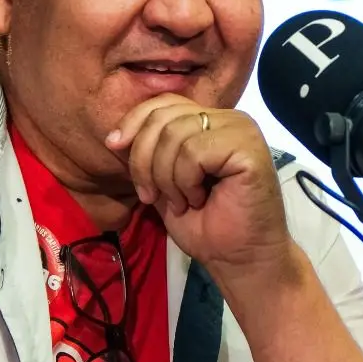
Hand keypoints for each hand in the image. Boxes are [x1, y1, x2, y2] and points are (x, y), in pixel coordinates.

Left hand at [105, 94, 291, 274]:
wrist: (238, 259)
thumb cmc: (205, 225)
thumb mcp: (164, 182)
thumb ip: (149, 153)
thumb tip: (115, 136)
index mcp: (211, 121)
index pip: (163, 102)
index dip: (134, 123)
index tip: (114, 147)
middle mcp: (228, 119)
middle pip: (164, 118)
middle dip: (144, 160)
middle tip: (152, 195)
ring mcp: (241, 131)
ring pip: (176, 135)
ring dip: (166, 178)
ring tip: (182, 202)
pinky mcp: (248, 148)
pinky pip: (195, 152)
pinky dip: (186, 181)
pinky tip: (198, 200)